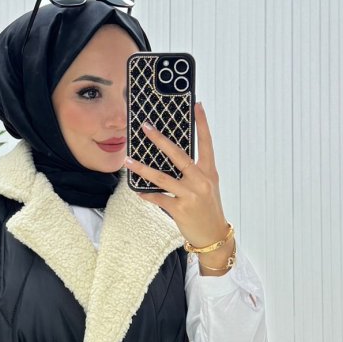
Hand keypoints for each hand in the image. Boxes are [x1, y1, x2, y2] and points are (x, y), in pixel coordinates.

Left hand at [123, 101, 230, 250]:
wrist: (214, 236)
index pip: (206, 143)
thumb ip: (194, 171)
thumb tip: (172, 157)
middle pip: (179, 155)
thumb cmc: (208, 209)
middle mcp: (201, 181)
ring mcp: (190, 195)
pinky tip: (137, 191)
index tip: (197, 105)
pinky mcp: (180, 210)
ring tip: (128, 161)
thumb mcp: (207, 186)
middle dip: (160, 140)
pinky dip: (147, 194)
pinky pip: (158, 198)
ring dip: (143, 168)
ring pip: (162, 178)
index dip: (202, 123)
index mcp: (209, 172)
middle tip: (146, 127)